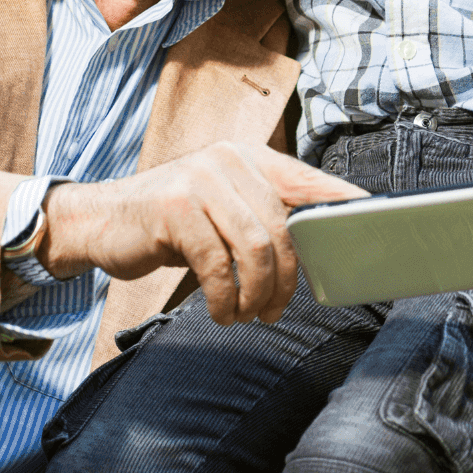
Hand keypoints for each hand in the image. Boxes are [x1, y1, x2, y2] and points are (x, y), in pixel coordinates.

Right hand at [39, 143, 365, 325]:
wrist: (100, 221)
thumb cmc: (170, 224)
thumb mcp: (220, 210)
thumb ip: (262, 216)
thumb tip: (318, 250)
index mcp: (248, 157)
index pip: (308, 181)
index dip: (342, 205)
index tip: (372, 226)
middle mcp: (228, 159)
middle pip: (283, 228)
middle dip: (286, 280)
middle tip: (276, 311)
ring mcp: (200, 179)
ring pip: (255, 247)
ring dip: (257, 294)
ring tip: (247, 315)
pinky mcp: (174, 207)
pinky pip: (217, 263)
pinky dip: (225, 298)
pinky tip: (221, 312)